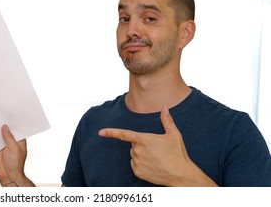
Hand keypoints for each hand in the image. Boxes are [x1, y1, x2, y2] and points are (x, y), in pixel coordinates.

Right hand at [0, 124, 30, 186]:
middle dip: (2, 124)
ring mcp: (2, 144)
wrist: (8, 176)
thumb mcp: (14, 149)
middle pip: (6, 130)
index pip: (16, 128)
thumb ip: (9, 137)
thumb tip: (5, 126)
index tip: (7, 113)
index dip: (12, 121)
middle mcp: (11, 141)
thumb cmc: (16, 163)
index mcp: (19, 139)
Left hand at [99, 106, 216, 185]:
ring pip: (134, 155)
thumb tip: (165, 107)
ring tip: (156, 158)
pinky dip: (141, 164)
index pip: (124, 134)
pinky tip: (153, 166)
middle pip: (134, 144)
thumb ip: (167, 120)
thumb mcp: (174, 134)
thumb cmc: (178, 154)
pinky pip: (135, 165)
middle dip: (141, 144)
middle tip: (156, 149)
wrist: (181, 175)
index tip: (101, 132)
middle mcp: (137, 151)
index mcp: (144, 139)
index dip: (111, 132)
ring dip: (141, 155)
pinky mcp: (137, 172)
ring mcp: (137, 162)